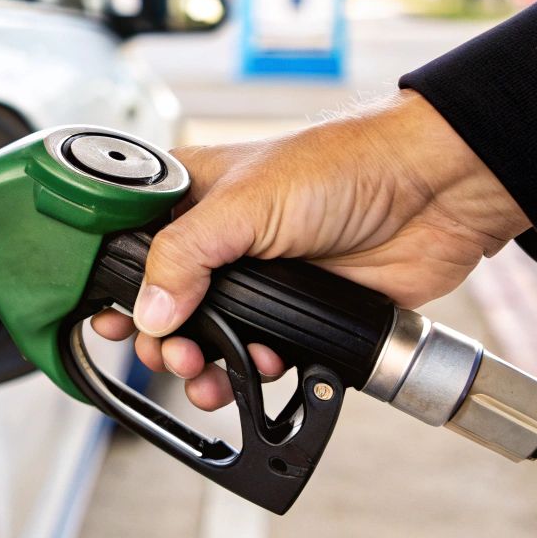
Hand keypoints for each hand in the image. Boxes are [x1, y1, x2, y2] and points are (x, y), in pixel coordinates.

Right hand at [91, 91, 528, 409]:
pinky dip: (250, 373)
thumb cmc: (346, 164)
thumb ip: (185, 257)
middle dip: (158, 337)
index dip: (110, 282)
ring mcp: (258, 278)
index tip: (103, 317)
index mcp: (193, 194)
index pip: (128, 241)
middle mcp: (219, 238)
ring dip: (200, 364)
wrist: (433, 195)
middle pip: (162, 303)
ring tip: (203, 373)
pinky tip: (255, 370)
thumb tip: (149, 313)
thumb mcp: (247, 204)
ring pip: (207, 337)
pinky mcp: (297, 313)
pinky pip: (257, 357)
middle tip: (165, 353)